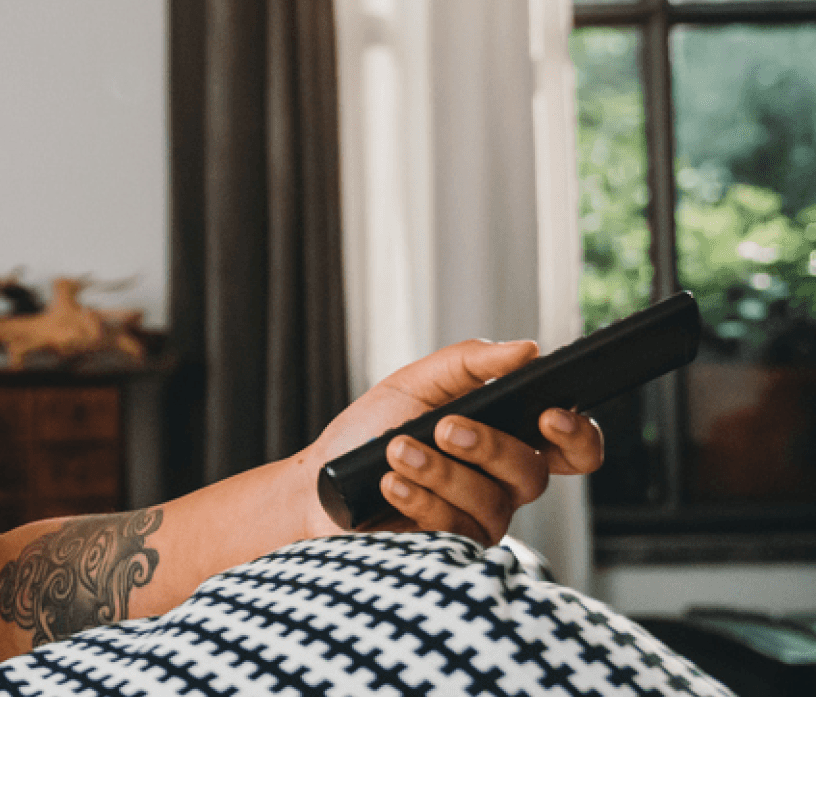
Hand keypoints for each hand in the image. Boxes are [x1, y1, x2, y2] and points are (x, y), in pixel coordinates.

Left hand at [299, 339, 605, 544]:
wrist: (321, 479)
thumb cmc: (371, 431)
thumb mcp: (416, 383)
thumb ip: (470, 363)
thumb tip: (527, 350)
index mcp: (508, 440)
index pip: (572, 448)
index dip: (578, 436)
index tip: (549, 415)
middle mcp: (503, 485)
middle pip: (531, 473)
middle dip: (489, 446)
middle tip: (445, 426)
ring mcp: (479, 521)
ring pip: (490, 503)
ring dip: (441, 471)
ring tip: (397, 450)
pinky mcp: (449, 549)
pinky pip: (453, 529)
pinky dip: (419, 498)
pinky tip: (390, 482)